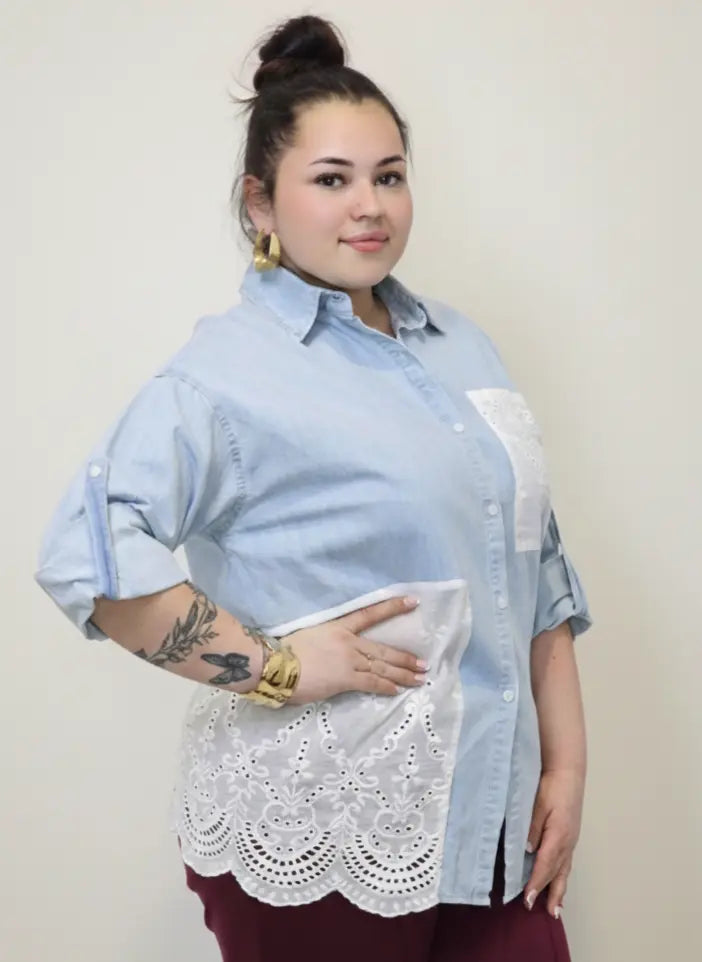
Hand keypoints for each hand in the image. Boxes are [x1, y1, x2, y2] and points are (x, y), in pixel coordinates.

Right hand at [283, 596, 426, 704]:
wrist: (275, 665)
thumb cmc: (286, 650)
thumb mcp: (310, 634)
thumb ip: (326, 640)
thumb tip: (332, 650)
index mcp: (338, 627)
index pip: (370, 614)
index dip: (392, 607)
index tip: (412, 601)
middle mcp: (348, 642)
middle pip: (384, 649)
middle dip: (405, 657)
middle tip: (424, 663)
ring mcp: (349, 660)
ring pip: (382, 668)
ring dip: (402, 674)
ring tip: (419, 678)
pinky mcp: (345, 679)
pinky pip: (371, 683)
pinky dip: (385, 686)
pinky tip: (397, 690)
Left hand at [523, 768, 584, 919]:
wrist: (568, 773)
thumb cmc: (551, 786)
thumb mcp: (538, 805)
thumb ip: (532, 828)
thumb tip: (528, 852)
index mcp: (558, 835)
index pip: (544, 865)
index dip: (535, 884)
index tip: (527, 900)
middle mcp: (567, 842)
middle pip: (556, 872)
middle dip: (547, 893)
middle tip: (541, 912)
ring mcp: (571, 840)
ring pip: (563, 870)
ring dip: (558, 890)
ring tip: (555, 909)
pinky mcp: (571, 836)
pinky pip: (566, 862)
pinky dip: (562, 876)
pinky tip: (559, 883)